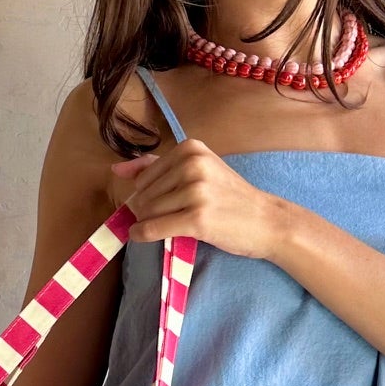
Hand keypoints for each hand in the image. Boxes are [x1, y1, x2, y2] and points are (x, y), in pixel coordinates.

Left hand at [109, 138, 284, 261]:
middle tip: (173, 217)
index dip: (148, 194)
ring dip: (150, 224)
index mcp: (191, 149)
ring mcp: (195, 192)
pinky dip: (143, 235)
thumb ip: (157, 166)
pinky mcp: (197, 218)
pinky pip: (153, 228)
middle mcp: (192, 165)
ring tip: (174, 225)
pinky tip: (145, 236)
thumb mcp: (199, 170)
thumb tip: (117, 169)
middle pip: (143, 194)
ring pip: (147, 212)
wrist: (266, 221)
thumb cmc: (231, 197)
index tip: (168, 203)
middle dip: (148, 210)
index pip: (144, 176)